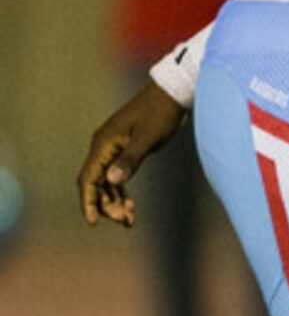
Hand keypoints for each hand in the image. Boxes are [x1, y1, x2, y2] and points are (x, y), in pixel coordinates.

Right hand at [77, 77, 188, 227]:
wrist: (172, 93)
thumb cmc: (161, 114)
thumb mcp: (148, 138)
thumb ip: (130, 159)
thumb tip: (110, 180)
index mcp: (103, 144)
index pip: (89, 179)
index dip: (89, 201)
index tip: (94, 222)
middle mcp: (103, 146)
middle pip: (96, 183)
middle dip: (106, 204)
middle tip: (125, 220)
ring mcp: (113, 147)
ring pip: (106, 181)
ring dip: (114, 200)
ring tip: (129, 220)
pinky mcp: (125, 148)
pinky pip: (116, 173)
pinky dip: (121, 190)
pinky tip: (130, 204)